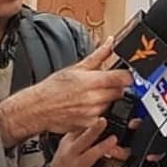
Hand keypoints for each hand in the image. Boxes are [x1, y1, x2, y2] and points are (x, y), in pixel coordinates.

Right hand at [0, 38, 131, 145]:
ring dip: (106, 100)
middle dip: (115, 87)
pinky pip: (102, 117)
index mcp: (92, 81)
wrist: (38, 108)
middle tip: (103, 85)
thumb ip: (98, 56)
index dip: (128, 76)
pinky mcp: (89, 124)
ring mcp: (93, 112)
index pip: (122, 78)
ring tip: (91, 96)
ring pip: (111, 104)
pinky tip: (87, 107)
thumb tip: (109, 43)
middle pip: (119, 92)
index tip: (128, 75)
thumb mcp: (76, 67)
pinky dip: (98, 112)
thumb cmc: (53, 88)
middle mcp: (94, 98)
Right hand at [46, 119, 129, 166]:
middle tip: (103, 121)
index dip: (88, 120)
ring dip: (102, 147)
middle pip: (82, 139)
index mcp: (68, 143)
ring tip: (113, 140)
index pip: (78, 128)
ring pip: (91, 156)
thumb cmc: (63, 164)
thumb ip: (80, 134)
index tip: (99, 113)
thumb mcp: (66, 146)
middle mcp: (71, 153)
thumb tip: (97, 120)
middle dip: (93, 130)